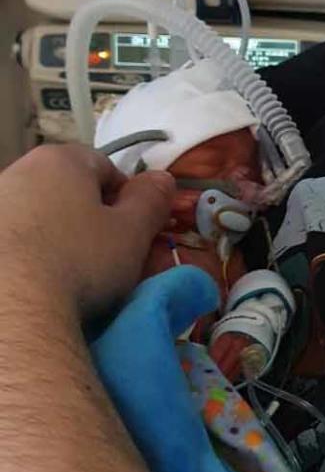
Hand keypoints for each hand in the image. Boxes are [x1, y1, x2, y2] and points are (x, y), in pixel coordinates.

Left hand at [0, 143, 174, 318]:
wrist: (10, 311)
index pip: (105, 168)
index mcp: (60, 160)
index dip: (126, 200)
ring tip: (70, 278)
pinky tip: (38, 284)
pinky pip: (15, 241)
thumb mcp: (132, 232)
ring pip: (39, 218)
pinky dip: (29, 256)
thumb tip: (162, 179)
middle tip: (107, 260)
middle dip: (90, 221)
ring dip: (58, 239)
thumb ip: (151, 200)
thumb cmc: (79, 260)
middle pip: (68, 192)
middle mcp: (18, 172)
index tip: (133, 232)